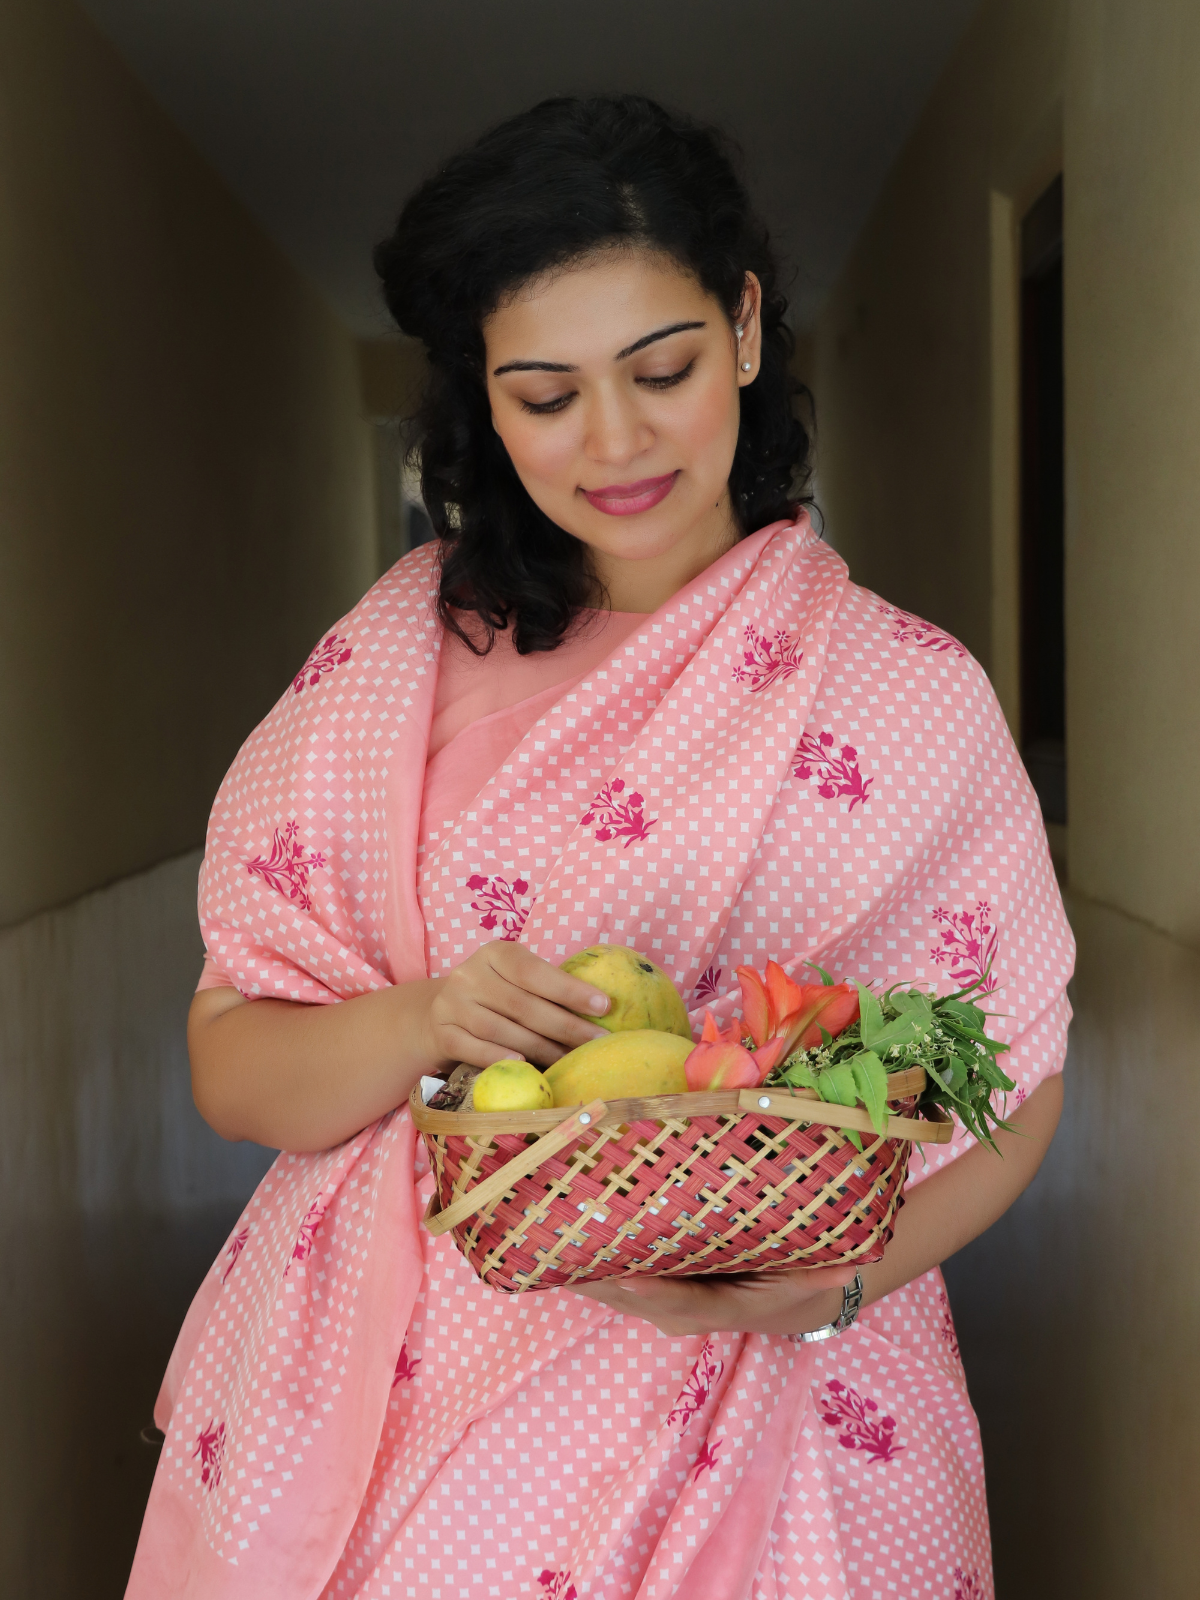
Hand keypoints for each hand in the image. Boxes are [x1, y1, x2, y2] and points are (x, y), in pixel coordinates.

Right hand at [420, 942, 612, 1069]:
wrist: (438, 1014)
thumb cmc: (494, 997)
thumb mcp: (513, 980)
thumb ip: (545, 988)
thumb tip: (600, 1009)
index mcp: (495, 954)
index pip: (535, 971)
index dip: (570, 989)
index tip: (604, 1006)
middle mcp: (470, 974)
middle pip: (522, 1005)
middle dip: (566, 1026)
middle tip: (597, 1044)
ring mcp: (452, 1004)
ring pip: (501, 1029)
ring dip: (540, 1048)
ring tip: (569, 1061)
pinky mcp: (441, 1034)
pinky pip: (472, 1048)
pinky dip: (498, 1057)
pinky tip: (522, 1066)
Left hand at [568, 1262, 861, 1337]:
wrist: (795, 1297)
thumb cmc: (799, 1279)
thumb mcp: (814, 1277)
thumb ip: (824, 1275)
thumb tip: (841, 1274)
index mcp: (714, 1306)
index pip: (674, 1300)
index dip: (646, 1290)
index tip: (621, 1274)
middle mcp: (679, 1308)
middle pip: (626, 1292)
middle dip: (589, 1269)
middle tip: (554, 1235)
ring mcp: (661, 1299)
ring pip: (611, 1285)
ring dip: (577, 1263)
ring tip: (541, 1229)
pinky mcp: (651, 1285)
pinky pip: (612, 1273)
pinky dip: (584, 1257)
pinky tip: (553, 1234)